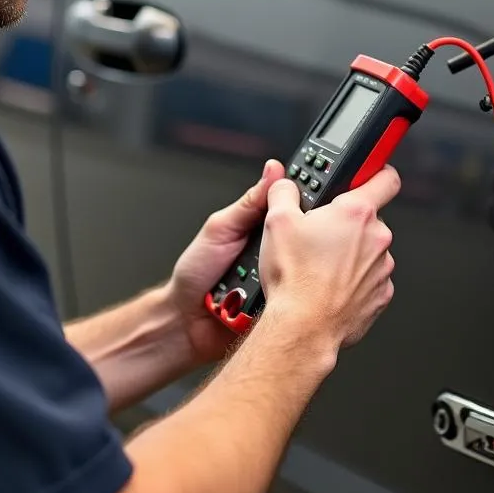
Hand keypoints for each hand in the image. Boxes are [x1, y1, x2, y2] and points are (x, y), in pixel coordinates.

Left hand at [166, 159, 287, 363]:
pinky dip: (288, 296)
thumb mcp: (220, 228)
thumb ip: (248, 203)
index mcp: (262, 227)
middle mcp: (275, 251)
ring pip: (303, 268)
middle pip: (304, 238)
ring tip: (260, 277)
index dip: (302, 202)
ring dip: (287, 271)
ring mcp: (281, 278)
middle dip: (296, 241)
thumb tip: (273, 171)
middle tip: (270, 248)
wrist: (186, 322)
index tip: (307, 198)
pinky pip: (297, 296)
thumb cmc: (196, 272)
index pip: (292, 207)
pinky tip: (274, 296)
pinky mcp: (283, 304)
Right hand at [258, 165, 400, 351]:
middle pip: (368, 218)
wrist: (303, 328)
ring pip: (368, 251)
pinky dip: (352, 280)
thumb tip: (283, 185)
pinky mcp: (380, 296)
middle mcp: (376, 238)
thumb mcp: (276, 221)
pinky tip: (329, 285)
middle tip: (320, 231)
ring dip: (350, 253)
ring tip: (320, 264)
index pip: (386, 177)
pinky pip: (369, 279)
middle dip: (346, 222)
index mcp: (356, 213)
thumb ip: (282, 192)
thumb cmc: (295, 279)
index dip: (377, 170)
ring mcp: (381, 269)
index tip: (371, 171)